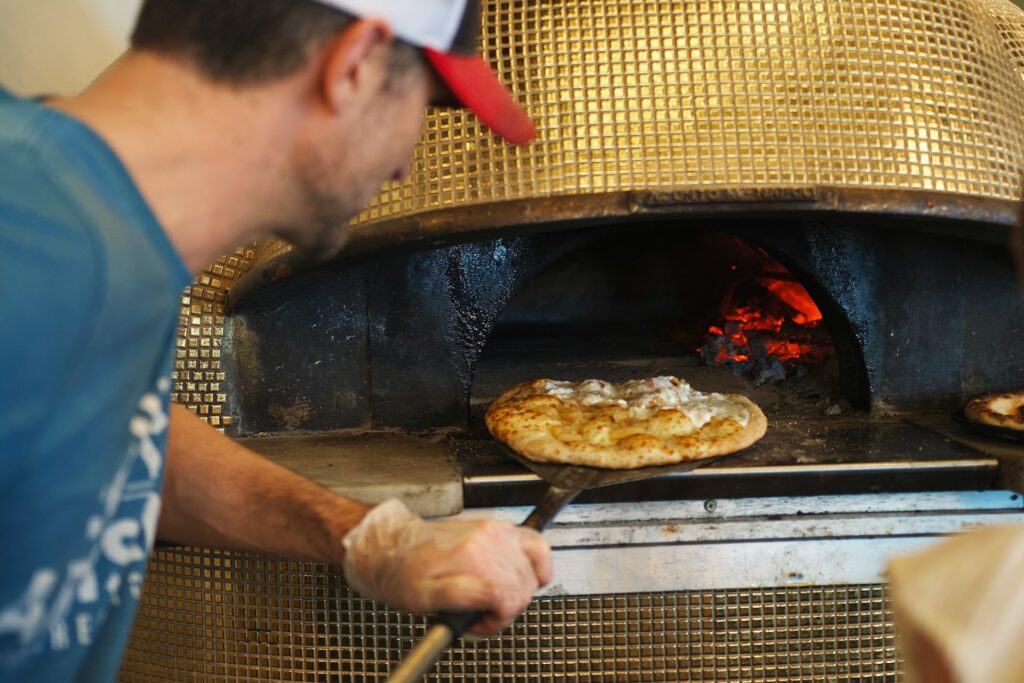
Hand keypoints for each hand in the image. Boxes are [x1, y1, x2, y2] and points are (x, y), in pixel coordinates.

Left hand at [342, 499, 552, 635]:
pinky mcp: (500, 529)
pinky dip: (539, 564)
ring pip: (532, 572)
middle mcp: (489, 539)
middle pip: (523, 588)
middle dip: (505, 609)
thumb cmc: (405, 574)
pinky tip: (524, 577)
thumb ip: (461, 595)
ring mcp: (497, 531)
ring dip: (517, 591)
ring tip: (490, 598)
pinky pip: (537, 545)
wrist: (395, 548)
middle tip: (478, 614)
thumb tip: (495, 597)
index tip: (477, 622)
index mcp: (472, 556)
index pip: (511, 599)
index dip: (497, 620)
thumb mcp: (422, 597)